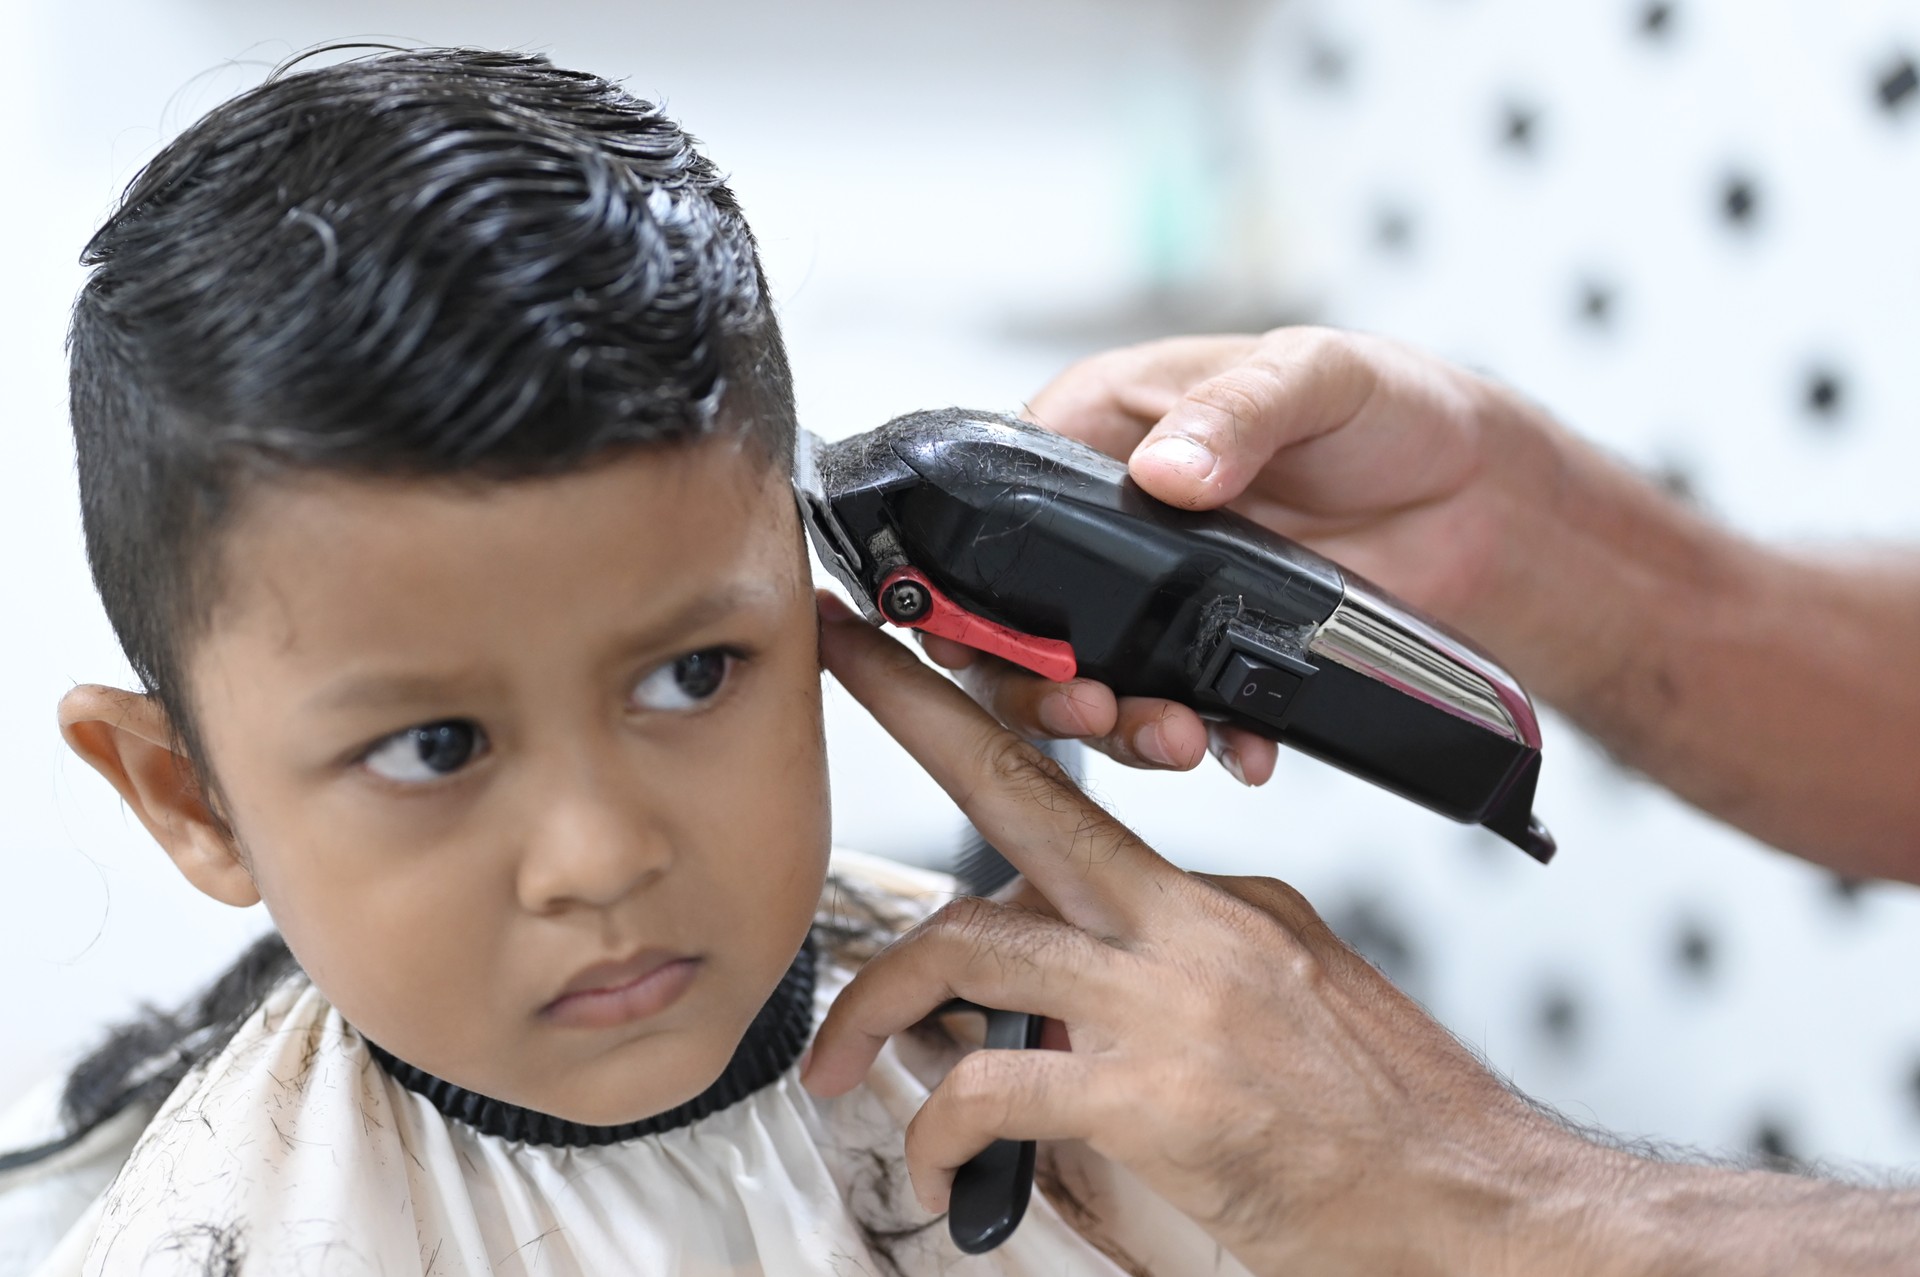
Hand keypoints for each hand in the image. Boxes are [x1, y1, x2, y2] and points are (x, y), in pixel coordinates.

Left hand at [807, 593, 1583, 1275]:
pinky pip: (995, 1084)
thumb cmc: (1393, 1129)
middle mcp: (1193, 928)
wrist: (1493, 1207)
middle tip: (836, 663)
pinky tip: (938, 1168)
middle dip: (915, 708)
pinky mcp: (1165, 1097)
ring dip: (877, 1002)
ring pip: (972, 946)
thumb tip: (1080, 975)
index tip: (912, 668)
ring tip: (840, 1061)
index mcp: (1220, 904)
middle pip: (1020, 796)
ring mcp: (1177, 1004)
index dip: (981, 722)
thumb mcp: (1289, 1006)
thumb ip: (1179, 969)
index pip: (1072, 800)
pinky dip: (940, 1128)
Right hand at [922, 327, 1563, 785]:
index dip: (967, 573)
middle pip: (1023, 617)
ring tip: (1172, 735)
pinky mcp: (1215, 656)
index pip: (993, 501)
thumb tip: (1165, 468)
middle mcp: (1116, 519)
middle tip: (1082, 705)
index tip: (970, 631)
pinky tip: (1244, 749)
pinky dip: (1209, 744)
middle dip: (1038, 679)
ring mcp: (1161, 599)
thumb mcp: (1313, 374)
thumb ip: (1236, 413)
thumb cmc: (1393, 406)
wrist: (1489, 503)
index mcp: (1103, 427)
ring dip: (1119, 726)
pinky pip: (1184, 714)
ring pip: (1092, 681)